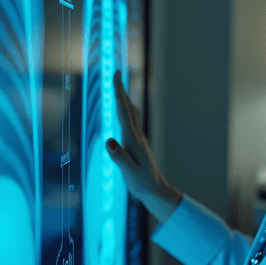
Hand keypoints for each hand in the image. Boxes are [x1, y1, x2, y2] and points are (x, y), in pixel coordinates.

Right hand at [106, 70, 180, 220]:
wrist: (156, 190)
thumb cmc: (142, 184)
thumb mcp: (129, 173)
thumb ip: (119, 157)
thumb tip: (109, 141)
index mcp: (132, 140)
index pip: (123, 112)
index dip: (118, 93)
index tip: (115, 77)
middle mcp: (136, 136)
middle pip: (128, 108)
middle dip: (121, 90)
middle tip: (116, 74)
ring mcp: (138, 139)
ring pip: (132, 114)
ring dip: (125, 99)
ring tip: (119, 88)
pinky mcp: (138, 144)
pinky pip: (132, 122)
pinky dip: (127, 111)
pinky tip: (125, 112)